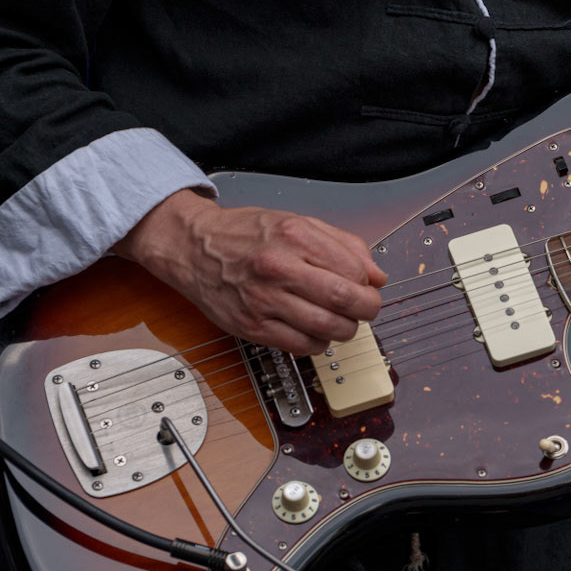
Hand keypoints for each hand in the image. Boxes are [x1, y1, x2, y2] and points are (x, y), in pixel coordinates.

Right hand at [114, 190, 386, 352]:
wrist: (193, 248)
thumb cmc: (245, 235)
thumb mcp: (298, 223)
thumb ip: (344, 246)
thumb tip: (377, 276)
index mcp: (294, 237)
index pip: (353, 270)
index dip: (368, 283)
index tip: (367, 285)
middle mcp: (279, 268)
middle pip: (344, 300)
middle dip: (367, 309)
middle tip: (366, 308)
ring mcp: (264, 300)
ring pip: (327, 328)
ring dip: (345, 329)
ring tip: (341, 320)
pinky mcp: (253, 327)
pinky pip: (302, 346)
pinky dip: (319, 343)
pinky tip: (315, 330)